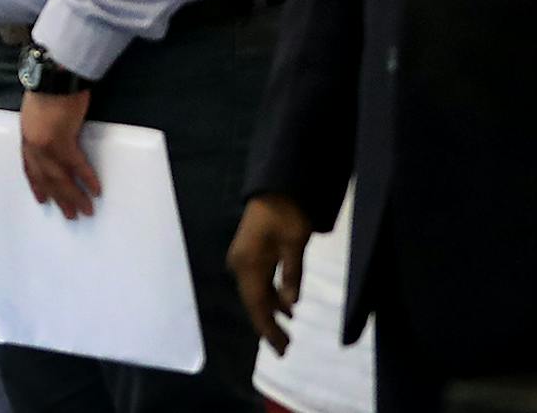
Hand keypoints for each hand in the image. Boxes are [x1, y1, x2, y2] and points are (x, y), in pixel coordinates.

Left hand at [20, 88, 100, 218]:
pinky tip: (96, 190)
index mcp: (26, 136)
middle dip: (58, 197)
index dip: (36, 184)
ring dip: (73, 196)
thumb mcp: (39, 112)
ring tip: (85, 210)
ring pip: (60, 177)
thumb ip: (44, 127)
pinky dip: (87, 178)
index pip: (29, 167)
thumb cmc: (50, 89)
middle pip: (46, 177)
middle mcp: (32, 143)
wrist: (54, 74)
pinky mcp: (61, 140)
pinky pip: (76, 165)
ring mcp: (45, 143)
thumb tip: (56, 137)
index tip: (42, 199)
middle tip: (69, 215)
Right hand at [228, 194, 313, 354]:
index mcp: (249, 264)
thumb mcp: (295, 245)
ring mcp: (244, 259)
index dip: (268, 328)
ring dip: (270, 313)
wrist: (277, 188)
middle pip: (253, 302)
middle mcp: (241, 265)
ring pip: (256, 294)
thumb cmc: (287, 215)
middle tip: (285, 349)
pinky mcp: (251, 254)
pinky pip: (259, 282)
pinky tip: (287, 308)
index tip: (281, 349)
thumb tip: (291, 304)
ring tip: (287, 333)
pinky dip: (272, 297)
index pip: (257, 304)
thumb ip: (291, 275)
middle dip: (268, 326)